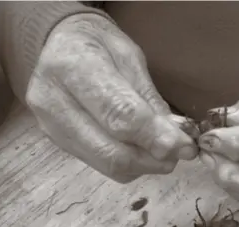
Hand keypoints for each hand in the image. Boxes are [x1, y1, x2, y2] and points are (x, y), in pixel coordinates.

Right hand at [26, 14, 197, 182]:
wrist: (57, 48)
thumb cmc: (99, 46)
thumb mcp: (131, 59)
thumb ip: (150, 100)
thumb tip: (176, 141)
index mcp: (73, 68)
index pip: (119, 115)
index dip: (155, 137)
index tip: (185, 147)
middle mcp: (55, 105)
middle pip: (112, 152)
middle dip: (154, 159)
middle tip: (180, 153)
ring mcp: (53, 130)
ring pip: (109, 166)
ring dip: (146, 165)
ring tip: (164, 150)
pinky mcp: (60, 145)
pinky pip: (103, 167)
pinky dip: (131, 165)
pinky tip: (142, 149)